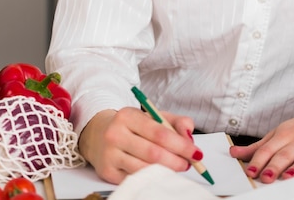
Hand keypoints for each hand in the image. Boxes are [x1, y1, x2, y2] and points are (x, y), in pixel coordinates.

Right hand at [78, 107, 203, 183]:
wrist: (98, 134)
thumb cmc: (131, 126)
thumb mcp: (152, 116)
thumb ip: (175, 122)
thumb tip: (189, 135)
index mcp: (128, 116)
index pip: (160, 133)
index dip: (181, 144)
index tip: (195, 152)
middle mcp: (115, 134)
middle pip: (153, 153)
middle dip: (176, 160)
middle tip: (188, 163)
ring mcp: (109, 154)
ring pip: (144, 169)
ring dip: (166, 170)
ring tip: (177, 167)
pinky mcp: (107, 172)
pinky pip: (134, 178)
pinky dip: (150, 177)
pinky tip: (159, 172)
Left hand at [229, 96, 293, 183]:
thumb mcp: (281, 132)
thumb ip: (259, 146)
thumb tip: (234, 153)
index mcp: (285, 134)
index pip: (268, 149)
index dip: (258, 161)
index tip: (250, 172)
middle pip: (285, 155)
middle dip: (275, 166)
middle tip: (265, 177)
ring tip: (288, 177)